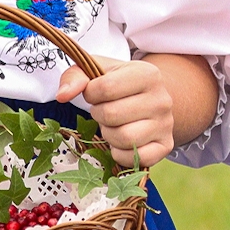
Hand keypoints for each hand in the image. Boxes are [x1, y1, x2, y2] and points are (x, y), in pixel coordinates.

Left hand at [59, 57, 174, 166]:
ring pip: (124, 138)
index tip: (96, 93)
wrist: (152, 99)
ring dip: (109, 134)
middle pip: (112, 115)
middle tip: (105, 111)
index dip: (91, 94)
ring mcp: (166, 124)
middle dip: (99, 115)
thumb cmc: (120, 84)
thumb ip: (76, 77)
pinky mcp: (166, 146)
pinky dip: (121, 153)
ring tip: (113, 125)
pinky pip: (136, 158)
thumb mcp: (99, 71)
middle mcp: (162, 99)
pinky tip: (121, 142)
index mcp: (148, 74)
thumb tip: (62, 95)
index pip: (105, 88)